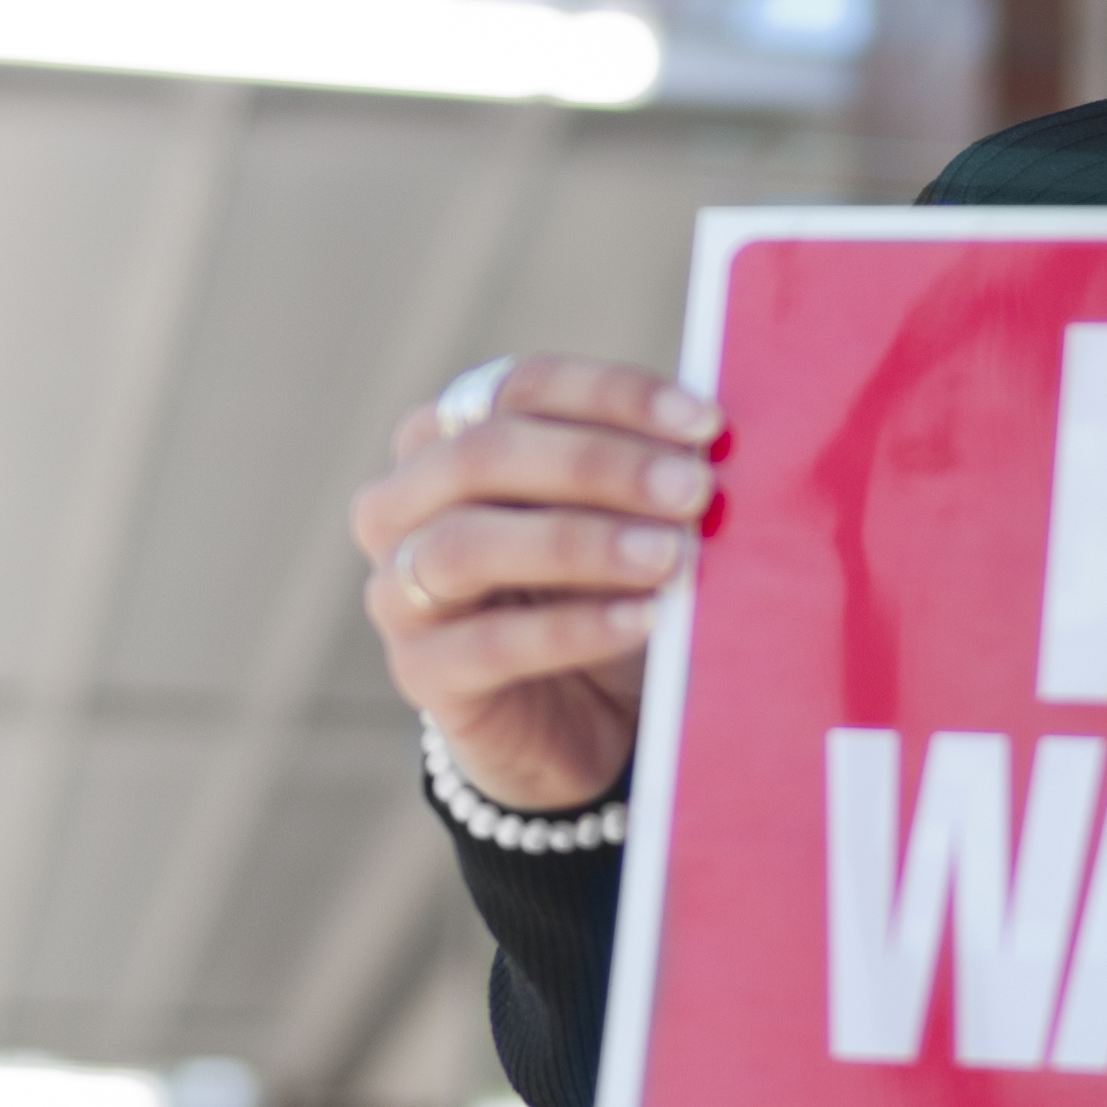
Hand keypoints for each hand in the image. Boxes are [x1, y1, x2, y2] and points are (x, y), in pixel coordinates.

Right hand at [352, 354, 721, 812]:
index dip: (611, 395)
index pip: (518, 387)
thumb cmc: (601, 588)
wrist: (579, 719)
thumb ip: (646, 469)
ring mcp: (397, 590)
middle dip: (597, 465)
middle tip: (693, 488)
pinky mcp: (420, 673)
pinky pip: (489, 645)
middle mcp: (400, 503)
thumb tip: (709, 434)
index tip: (703, 420)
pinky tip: (643, 620)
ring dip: (579, 543)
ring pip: (466, 545)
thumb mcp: (620, 517)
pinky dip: (573, 628)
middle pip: (483, 454)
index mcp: (447, 436)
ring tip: (668, 556)